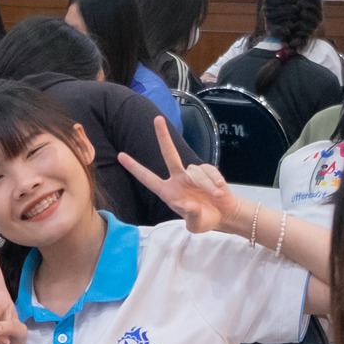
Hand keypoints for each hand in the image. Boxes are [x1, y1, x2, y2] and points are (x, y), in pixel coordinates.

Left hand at [118, 116, 240, 235]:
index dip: (135, 168)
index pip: (148, 178)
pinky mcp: (207, 171)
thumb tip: (189, 206)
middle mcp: (178, 179)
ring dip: (207, 184)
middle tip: (158, 119)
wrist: (223, 214)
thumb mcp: (196, 225)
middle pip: (169, 154)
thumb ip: (191, 216)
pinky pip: (210, 171)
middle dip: (164, 137)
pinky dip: (215, 181)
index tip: (120, 156)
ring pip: (196, 171)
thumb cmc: (203, 219)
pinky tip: (220, 191)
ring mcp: (192, 174)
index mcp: (168, 192)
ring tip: (216, 196)